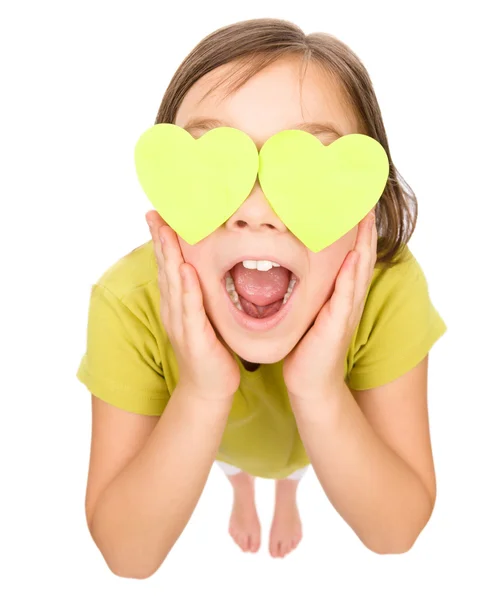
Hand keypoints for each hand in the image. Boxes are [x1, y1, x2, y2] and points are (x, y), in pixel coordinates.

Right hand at [146, 210, 239, 402]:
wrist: (209, 388)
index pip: (167, 266)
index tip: (158, 214)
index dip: (162, 241)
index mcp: (176, 303)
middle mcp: (174, 310)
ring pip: (174, 285)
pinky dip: (188, 289)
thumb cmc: (210, 349)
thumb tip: (205, 267)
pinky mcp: (194, 338)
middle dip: (160, 241)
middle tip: (154, 213)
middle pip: (165, 270)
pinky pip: (191, 310)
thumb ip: (200, 293)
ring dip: (169, 257)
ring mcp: (181, 324)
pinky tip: (186, 270)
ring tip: (165, 232)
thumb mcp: (203, 315)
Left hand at [283, 209, 377, 401]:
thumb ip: (308, 288)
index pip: (352, 254)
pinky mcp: (337, 325)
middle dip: (365, 226)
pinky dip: (352, 275)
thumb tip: (292, 263)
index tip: (354, 200)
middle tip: (366, 196)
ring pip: (359, 270)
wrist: (309, 380)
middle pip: (362, 255)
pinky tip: (354, 256)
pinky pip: (347, 296)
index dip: (356, 228)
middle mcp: (348, 298)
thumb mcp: (308, 310)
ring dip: (364, 242)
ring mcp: (346, 311)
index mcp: (340, 292)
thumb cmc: (306, 345)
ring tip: (366, 216)